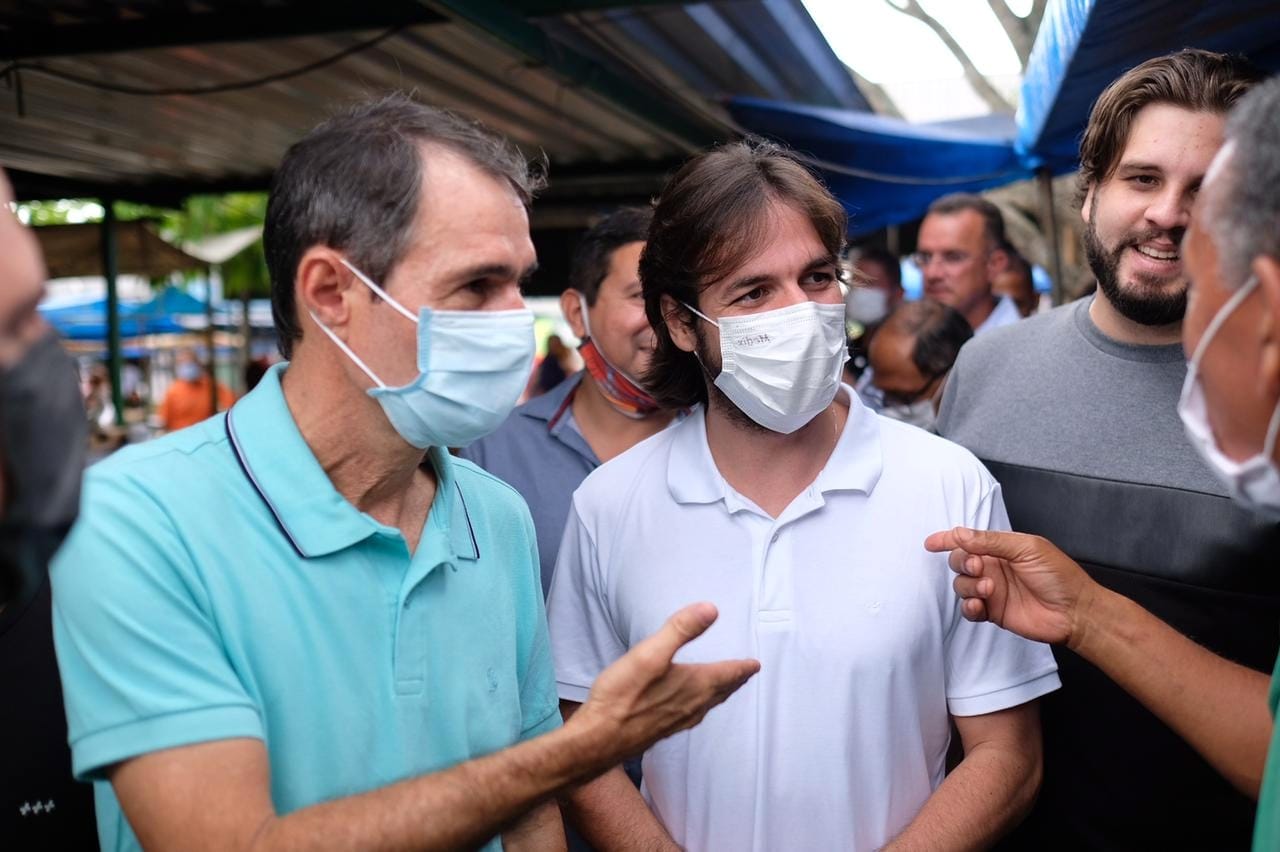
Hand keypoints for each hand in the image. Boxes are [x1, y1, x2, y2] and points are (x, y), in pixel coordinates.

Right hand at [569, 602, 758, 761]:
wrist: (598, 739)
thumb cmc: (622, 696)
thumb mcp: (650, 653)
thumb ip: (681, 630)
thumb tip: (711, 609)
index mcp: (694, 686)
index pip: (727, 674)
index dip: (742, 667)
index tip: (755, 664)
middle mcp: (690, 706)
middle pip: (720, 691)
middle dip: (733, 681)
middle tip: (745, 674)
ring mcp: (676, 720)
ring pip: (706, 705)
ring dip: (718, 694)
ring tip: (722, 689)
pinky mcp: (660, 729)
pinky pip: (690, 715)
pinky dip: (699, 706)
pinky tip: (687, 708)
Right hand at [924, 527, 1097, 646]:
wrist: (1075, 612)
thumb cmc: (1059, 575)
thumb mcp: (1027, 548)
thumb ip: (991, 541)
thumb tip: (960, 533)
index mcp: (1001, 549)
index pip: (968, 540)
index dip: (948, 540)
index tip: (932, 543)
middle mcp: (994, 568)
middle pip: (959, 561)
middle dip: (962, 562)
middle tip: (979, 567)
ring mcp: (992, 590)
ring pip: (961, 585)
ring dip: (969, 586)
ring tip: (990, 589)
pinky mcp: (993, 612)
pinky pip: (968, 609)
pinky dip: (969, 606)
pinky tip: (980, 605)